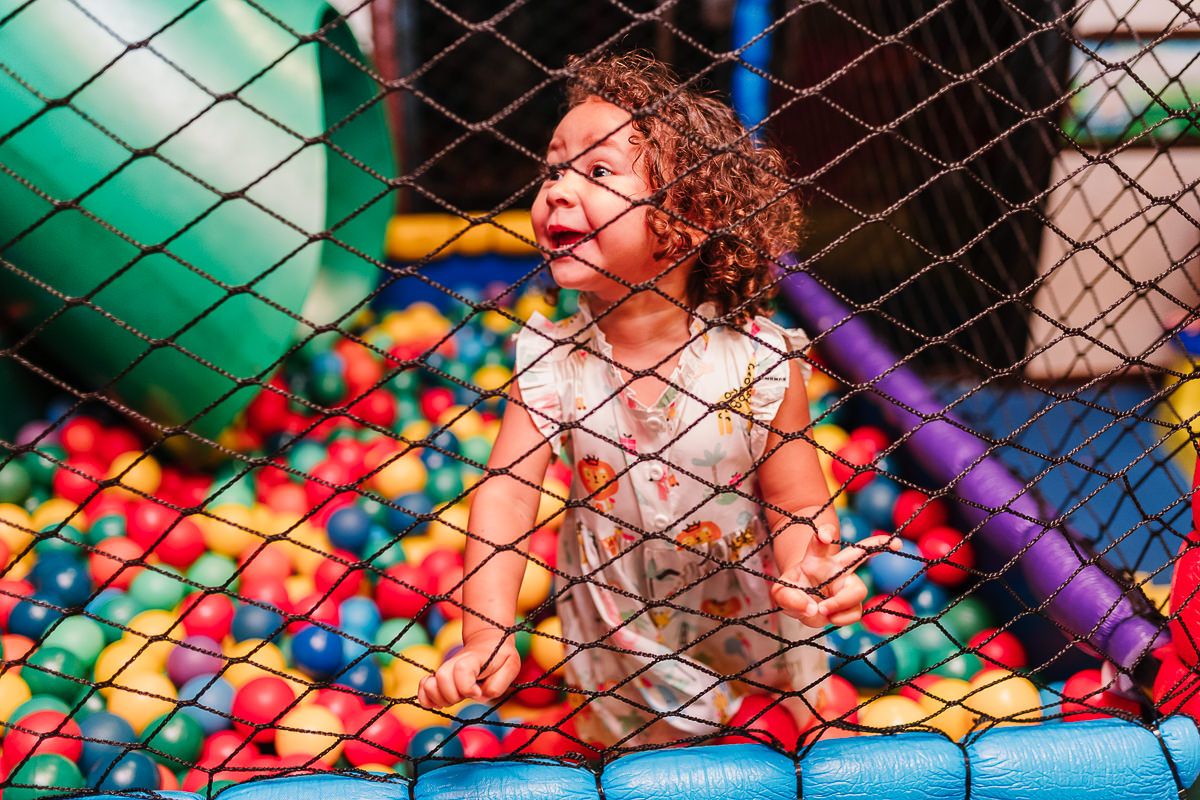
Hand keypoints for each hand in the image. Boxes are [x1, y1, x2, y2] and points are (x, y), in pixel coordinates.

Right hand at [417, 631, 521, 708]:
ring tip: (455, 699)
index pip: (461, 670)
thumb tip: (479, 694)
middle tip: (466, 695)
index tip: (478, 692)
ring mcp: (445, 670)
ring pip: (430, 685)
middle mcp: (455, 663)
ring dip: (440, 699)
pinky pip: (423, 688)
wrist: (488, 643)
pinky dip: (425, 698)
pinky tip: (437, 703)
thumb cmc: (500, 657)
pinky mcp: (439, 678)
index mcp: (473, 658)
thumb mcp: (511, 666)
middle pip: (442, 678)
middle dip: (454, 695)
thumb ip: (498, 684)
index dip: (467, 687)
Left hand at [770, 526, 898, 627]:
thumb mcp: (781, 591)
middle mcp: (836, 568)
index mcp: (816, 557)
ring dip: (840, 603)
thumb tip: (813, 608)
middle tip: (892, 543)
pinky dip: (840, 618)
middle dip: (877, 544)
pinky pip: (855, 612)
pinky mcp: (852, 605)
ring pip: (858, 591)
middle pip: (859, 552)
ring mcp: (847, 586)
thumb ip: (788, 597)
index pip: (821, 541)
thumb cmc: (794, 588)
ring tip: (823, 609)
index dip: (824, 534)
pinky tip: (830, 617)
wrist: (802, 602)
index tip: (824, 535)